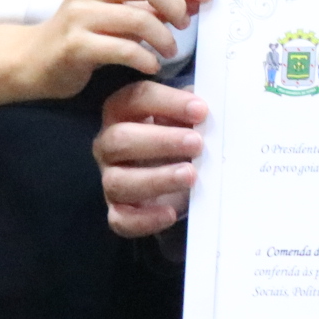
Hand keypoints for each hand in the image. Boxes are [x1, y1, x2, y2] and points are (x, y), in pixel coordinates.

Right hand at [24, 0, 211, 98]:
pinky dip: (146, 58)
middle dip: (177, 4)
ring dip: (164, 37)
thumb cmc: (86, 28)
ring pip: (140, 17)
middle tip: (185, 24)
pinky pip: (124, 49)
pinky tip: (151, 65)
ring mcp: (79, 13)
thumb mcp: (119, 5)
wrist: (37, 58)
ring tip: (169, 50)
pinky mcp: (76, 44)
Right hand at [95, 77, 205, 237]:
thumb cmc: (180, 138)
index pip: (136, 99)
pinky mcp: (118, 211)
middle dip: (161, 141)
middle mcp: (109, 145)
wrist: (178, 179)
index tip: (201, 110)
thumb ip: (193, 111)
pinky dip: (145, 219)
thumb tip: (209, 110)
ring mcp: (110, 179)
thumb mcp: (186, 119)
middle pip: (119, 139)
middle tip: (197, 144)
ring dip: (157, 178)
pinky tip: (170, 212)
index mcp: (122, 112)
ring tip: (190, 175)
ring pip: (118, 181)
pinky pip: (121, 219)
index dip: (167, 102)